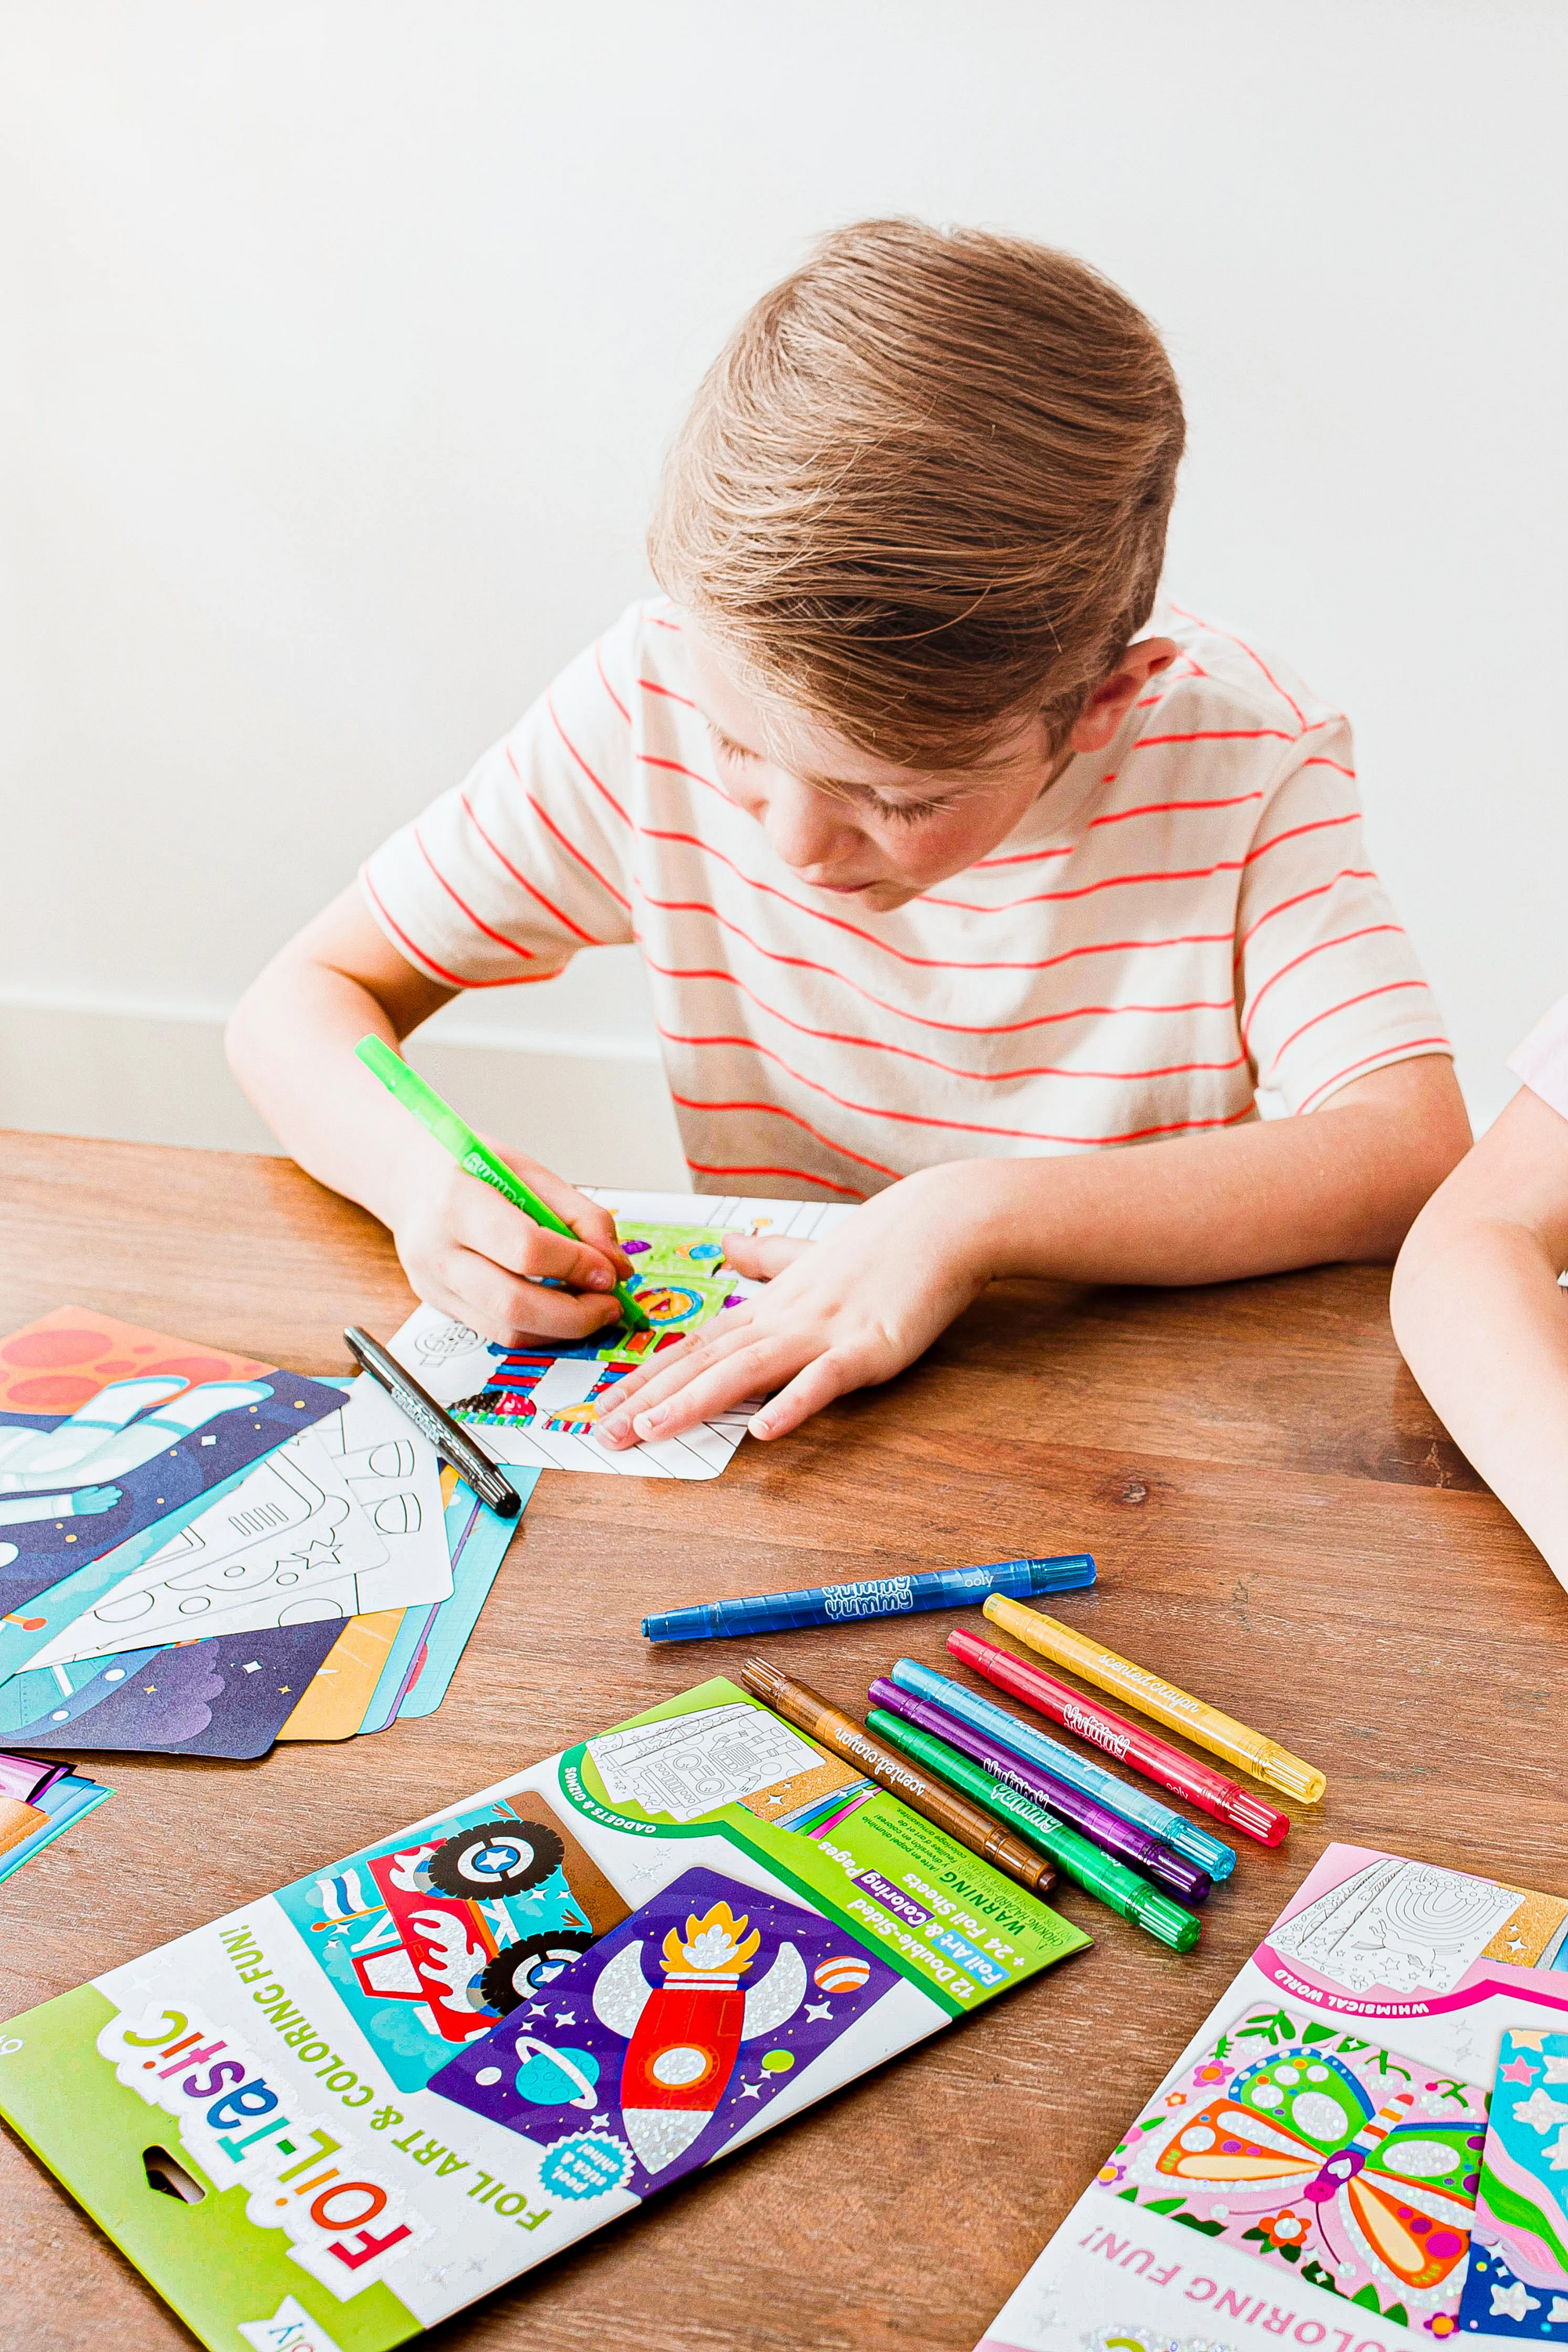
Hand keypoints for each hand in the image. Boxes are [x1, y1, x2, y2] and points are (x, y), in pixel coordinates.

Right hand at [390, 1132, 633, 1344]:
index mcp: (457, 1202)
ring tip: (593, 1310)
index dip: (575, 1265)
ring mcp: (434, 1285)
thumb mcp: (527, 1172)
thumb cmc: (470, 1169)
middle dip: (574, 1315)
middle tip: (610, 1305)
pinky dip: (539, 1331)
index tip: (609, 1271)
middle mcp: (437, 1251)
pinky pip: (496, 1334)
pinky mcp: (441, 1307)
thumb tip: (616, 1265)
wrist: (410, 1180)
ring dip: (561, 1330)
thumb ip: (579, 1215)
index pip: (524, 1249)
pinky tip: (562, 1312)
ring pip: (505, 1331)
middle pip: (512, 1304)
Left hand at [595, 1166, 993, 1448]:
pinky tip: (763, 1432)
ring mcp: (823, 1332)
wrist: (944, 1221)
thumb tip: (731, 1249)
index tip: (602, 1405)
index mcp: (770, 1306)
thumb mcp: (812, 1253)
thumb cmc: (885, 1243)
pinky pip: (824, 1380)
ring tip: (651, 1430)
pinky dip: (792, 1405)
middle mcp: (784, 1319)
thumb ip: (767, 1258)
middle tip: (601, 1433)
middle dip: (648, 1399)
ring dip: (694, 1402)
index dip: (644, 1378)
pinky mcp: (868, 1347)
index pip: (693, 1346)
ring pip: (746, 1370)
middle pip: (704, 1362)